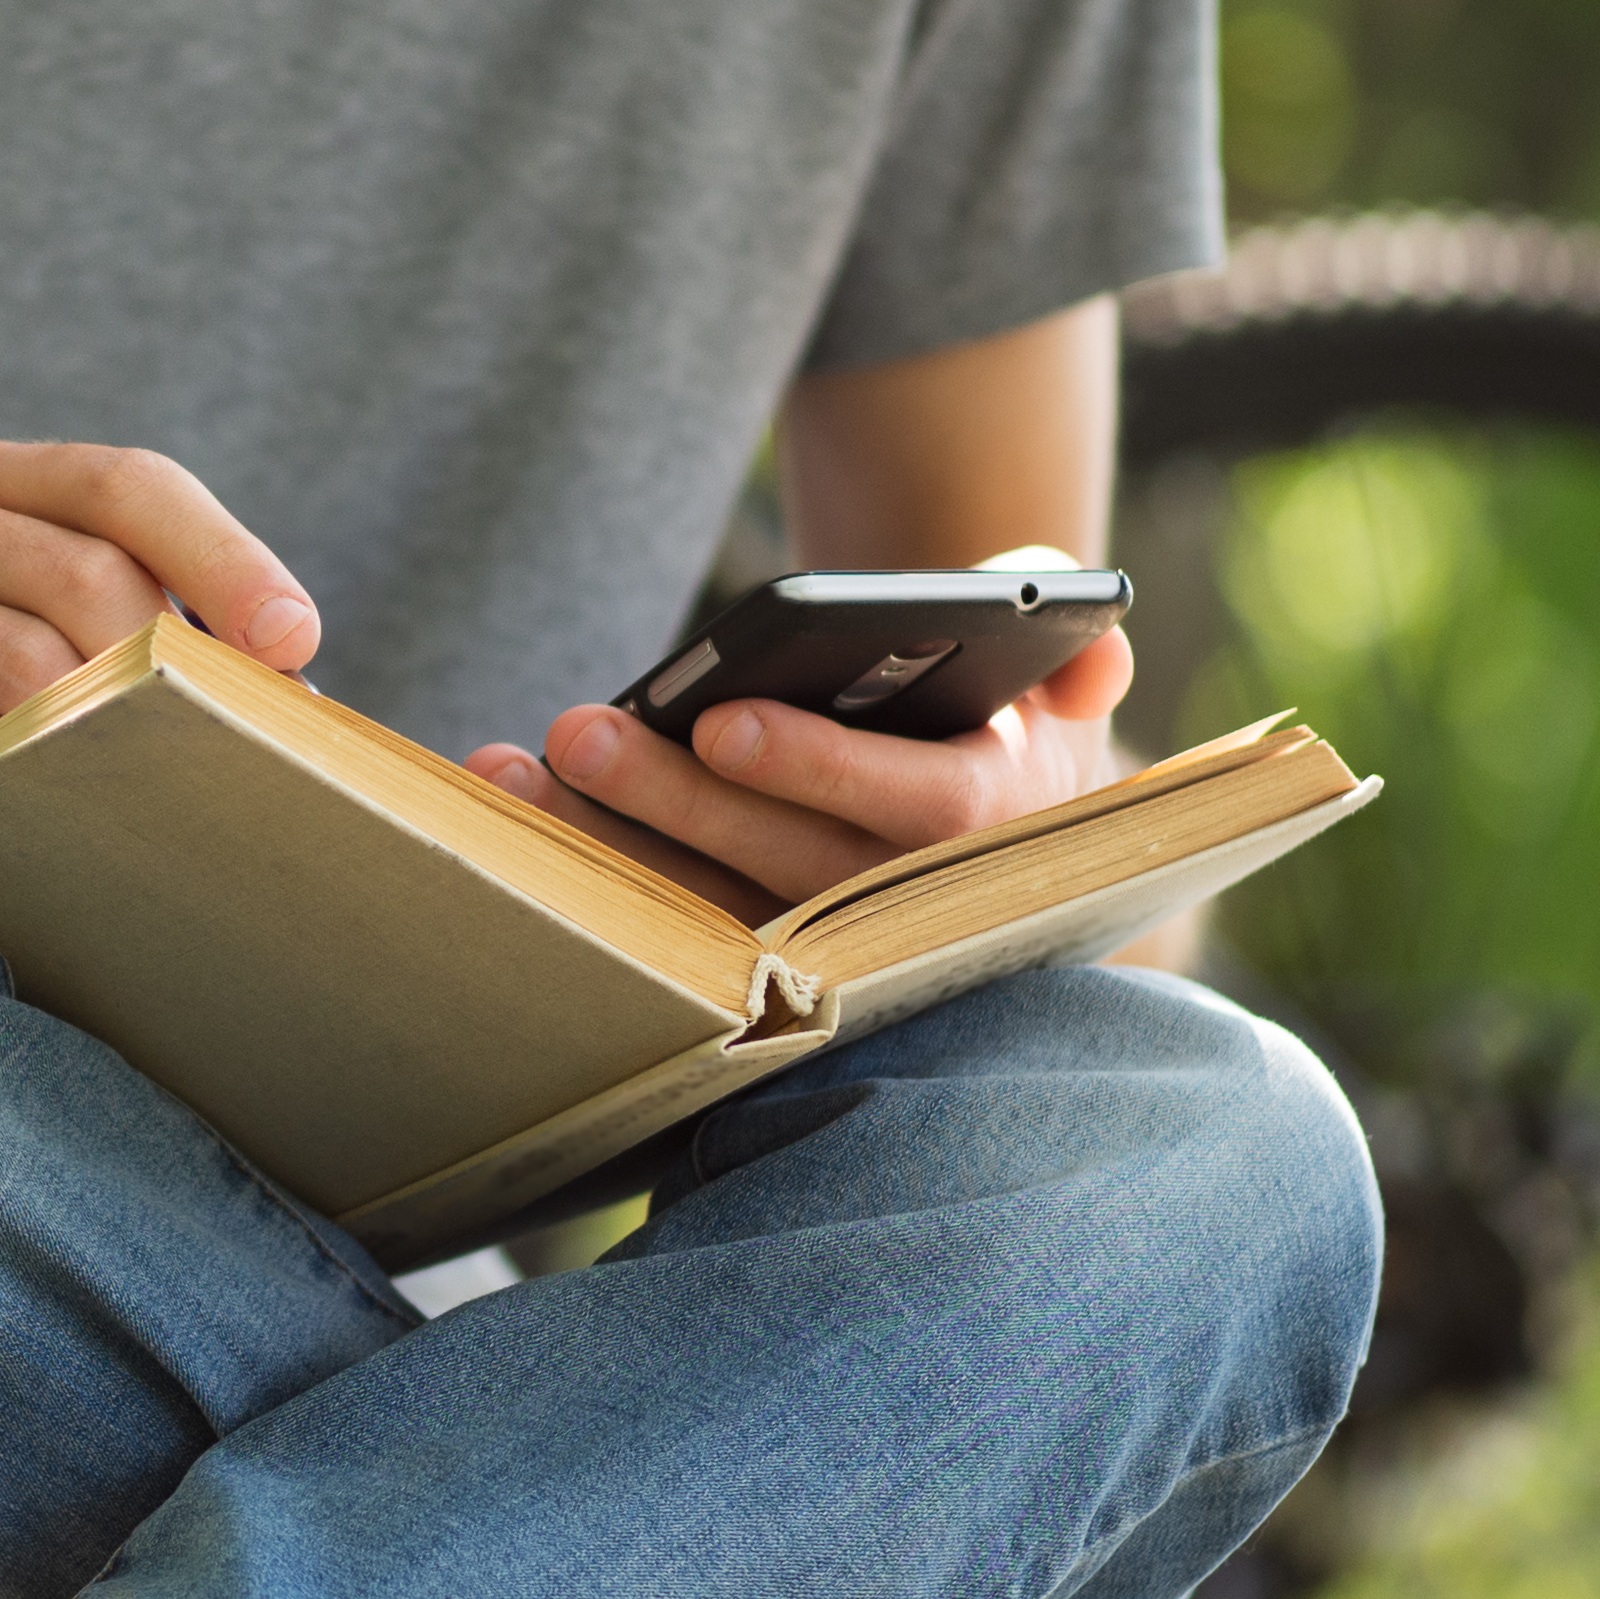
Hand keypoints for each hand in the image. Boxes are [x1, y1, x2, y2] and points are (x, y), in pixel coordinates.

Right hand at [0, 441, 318, 822]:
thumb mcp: (49, 628)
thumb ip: (143, 622)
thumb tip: (293, 690)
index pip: (126, 484)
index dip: (224, 556)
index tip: (295, 641)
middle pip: (87, 576)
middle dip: (168, 671)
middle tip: (214, 751)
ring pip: (26, 663)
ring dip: (99, 738)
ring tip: (137, 791)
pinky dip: (15, 783)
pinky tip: (39, 813)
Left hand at [464, 615, 1136, 920]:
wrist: (982, 829)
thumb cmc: (1000, 721)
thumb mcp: (1057, 681)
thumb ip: (1080, 647)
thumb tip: (1093, 662)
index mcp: (992, 823)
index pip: (915, 807)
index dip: (818, 765)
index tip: (724, 721)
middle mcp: (903, 901)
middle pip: (779, 862)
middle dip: (674, 801)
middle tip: (578, 731)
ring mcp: (817, 936)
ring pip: (702, 906)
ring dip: (599, 845)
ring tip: (510, 769)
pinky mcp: (744, 951)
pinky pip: (658, 918)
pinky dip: (580, 868)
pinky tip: (505, 798)